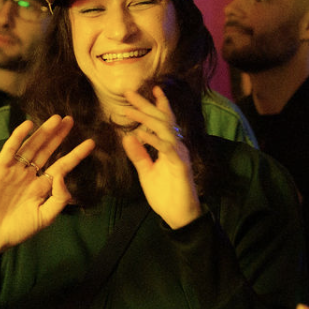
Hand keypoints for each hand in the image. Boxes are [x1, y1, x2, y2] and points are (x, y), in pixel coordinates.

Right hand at [0, 116, 94, 261]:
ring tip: (57, 119)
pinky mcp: (0, 168)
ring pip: (32, 146)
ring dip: (44, 132)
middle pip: (48, 151)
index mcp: (43, 187)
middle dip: (59, 136)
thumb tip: (63, 176)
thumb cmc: (19, 229)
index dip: (76, 154)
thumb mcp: (45, 217)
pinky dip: (18, 136)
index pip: (63, 166)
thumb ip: (59, 198)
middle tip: (71, 119)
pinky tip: (28, 125)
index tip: (90, 143)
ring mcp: (15, 170)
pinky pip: (11, 149)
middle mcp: (31, 175)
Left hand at [120, 86, 200, 227]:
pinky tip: (139, 133)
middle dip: (145, 104)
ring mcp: (179, 155)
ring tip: (129, 110)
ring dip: (146, 118)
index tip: (137, 92)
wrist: (179, 216)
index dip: (152, 104)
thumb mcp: (147, 172)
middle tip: (128, 92)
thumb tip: (127, 136)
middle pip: (161, 119)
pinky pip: (167, 148)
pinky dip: (153, 140)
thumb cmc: (166, 194)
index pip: (160, 121)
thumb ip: (138, 155)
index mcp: (168, 146)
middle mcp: (176, 146)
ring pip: (164, 129)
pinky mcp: (180, 166)